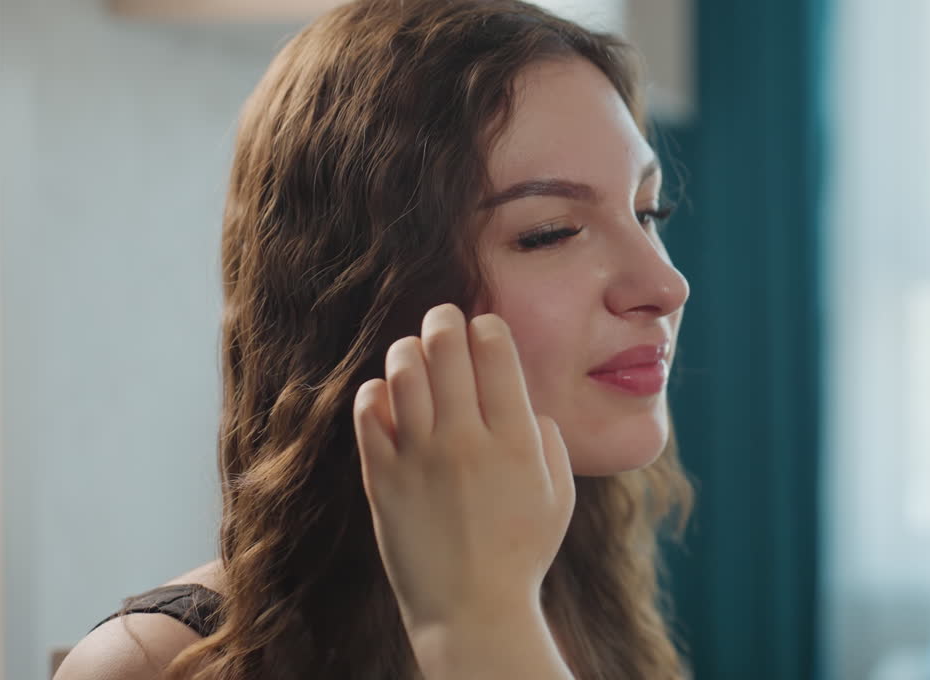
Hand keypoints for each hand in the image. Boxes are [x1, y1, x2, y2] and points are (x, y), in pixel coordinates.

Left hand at [352, 304, 575, 676]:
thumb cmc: (523, 552)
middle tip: (444, 319)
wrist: (472, 610)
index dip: (488, 326)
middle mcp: (466, 439)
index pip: (495, 350)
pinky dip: (377, 391)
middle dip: (444, 319)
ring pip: (403, 369)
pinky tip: (388, 394)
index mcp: (515, 439)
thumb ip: (548, 439)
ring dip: (409, 349)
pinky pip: (369, 412)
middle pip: (445, 346)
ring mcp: (419, 457)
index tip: (485, 328)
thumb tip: (525, 404)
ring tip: (415, 353)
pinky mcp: (381, 478)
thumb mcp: (560, 494)